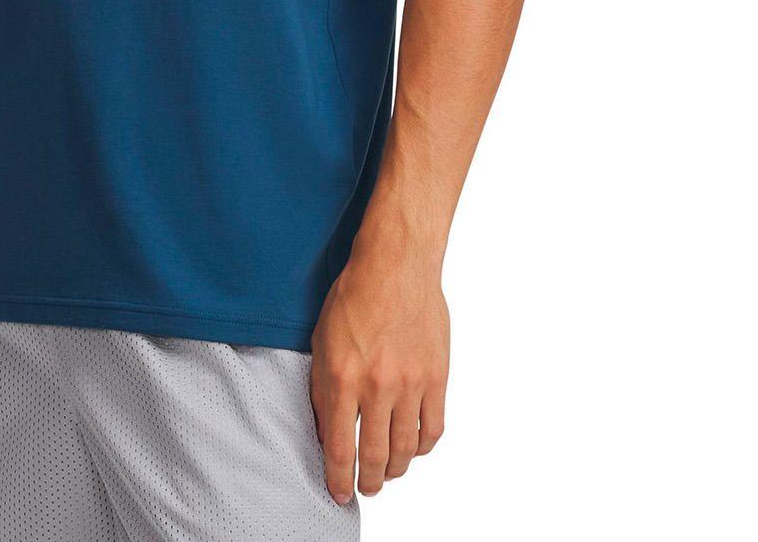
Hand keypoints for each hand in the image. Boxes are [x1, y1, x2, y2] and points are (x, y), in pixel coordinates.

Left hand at [309, 245, 449, 504]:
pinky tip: (413, 447)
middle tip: (366, 488)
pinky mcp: (436, 377)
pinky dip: (423, 447)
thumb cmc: (355, 296)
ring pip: (405, 449)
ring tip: (388, 473)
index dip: (338, 478)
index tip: (339, 492)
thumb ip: (322, 389)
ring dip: (395, 469)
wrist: (396, 264)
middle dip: (368, 482)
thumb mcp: (322, 340)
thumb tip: (327, 431)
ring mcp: (410, 383)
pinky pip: (433, 428)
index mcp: (343, 376)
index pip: (339, 447)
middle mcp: (377, 385)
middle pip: (373, 456)